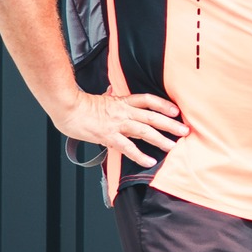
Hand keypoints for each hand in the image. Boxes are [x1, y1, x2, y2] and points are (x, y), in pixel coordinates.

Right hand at [55, 89, 184, 168]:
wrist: (67, 109)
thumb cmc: (81, 104)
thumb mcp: (100, 97)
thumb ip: (110, 96)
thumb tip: (112, 89)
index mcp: (122, 101)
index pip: (148, 100)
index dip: (163, 104)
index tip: (176, 111)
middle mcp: (123, 112)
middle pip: (152, 116)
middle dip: (170, 124)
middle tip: (185, 130)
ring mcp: (117, 124)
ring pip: (144, 131)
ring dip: (160, 139)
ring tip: (173, 146)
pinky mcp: (108, 136)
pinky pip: (127, 147)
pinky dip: (139, 155)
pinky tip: (149, 161)